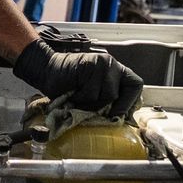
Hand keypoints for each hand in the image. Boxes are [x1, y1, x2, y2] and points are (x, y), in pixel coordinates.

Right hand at [12, 41, 143, 116]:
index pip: (136, 85)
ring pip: (107, 95)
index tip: (118, 114)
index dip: (129, 102)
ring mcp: (103, 63)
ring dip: (90, 102)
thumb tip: (119, 119)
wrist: (46, 71)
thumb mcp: (92, 96)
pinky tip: (73, 91)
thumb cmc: (67, 86)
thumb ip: (107, 101)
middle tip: (92, 108)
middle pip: (120, 94)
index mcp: (116, 72)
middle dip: (106, 106)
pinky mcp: (92, 64)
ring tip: (78, 96)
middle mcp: (112, 65)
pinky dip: (81, 98)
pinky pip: (93, 92)